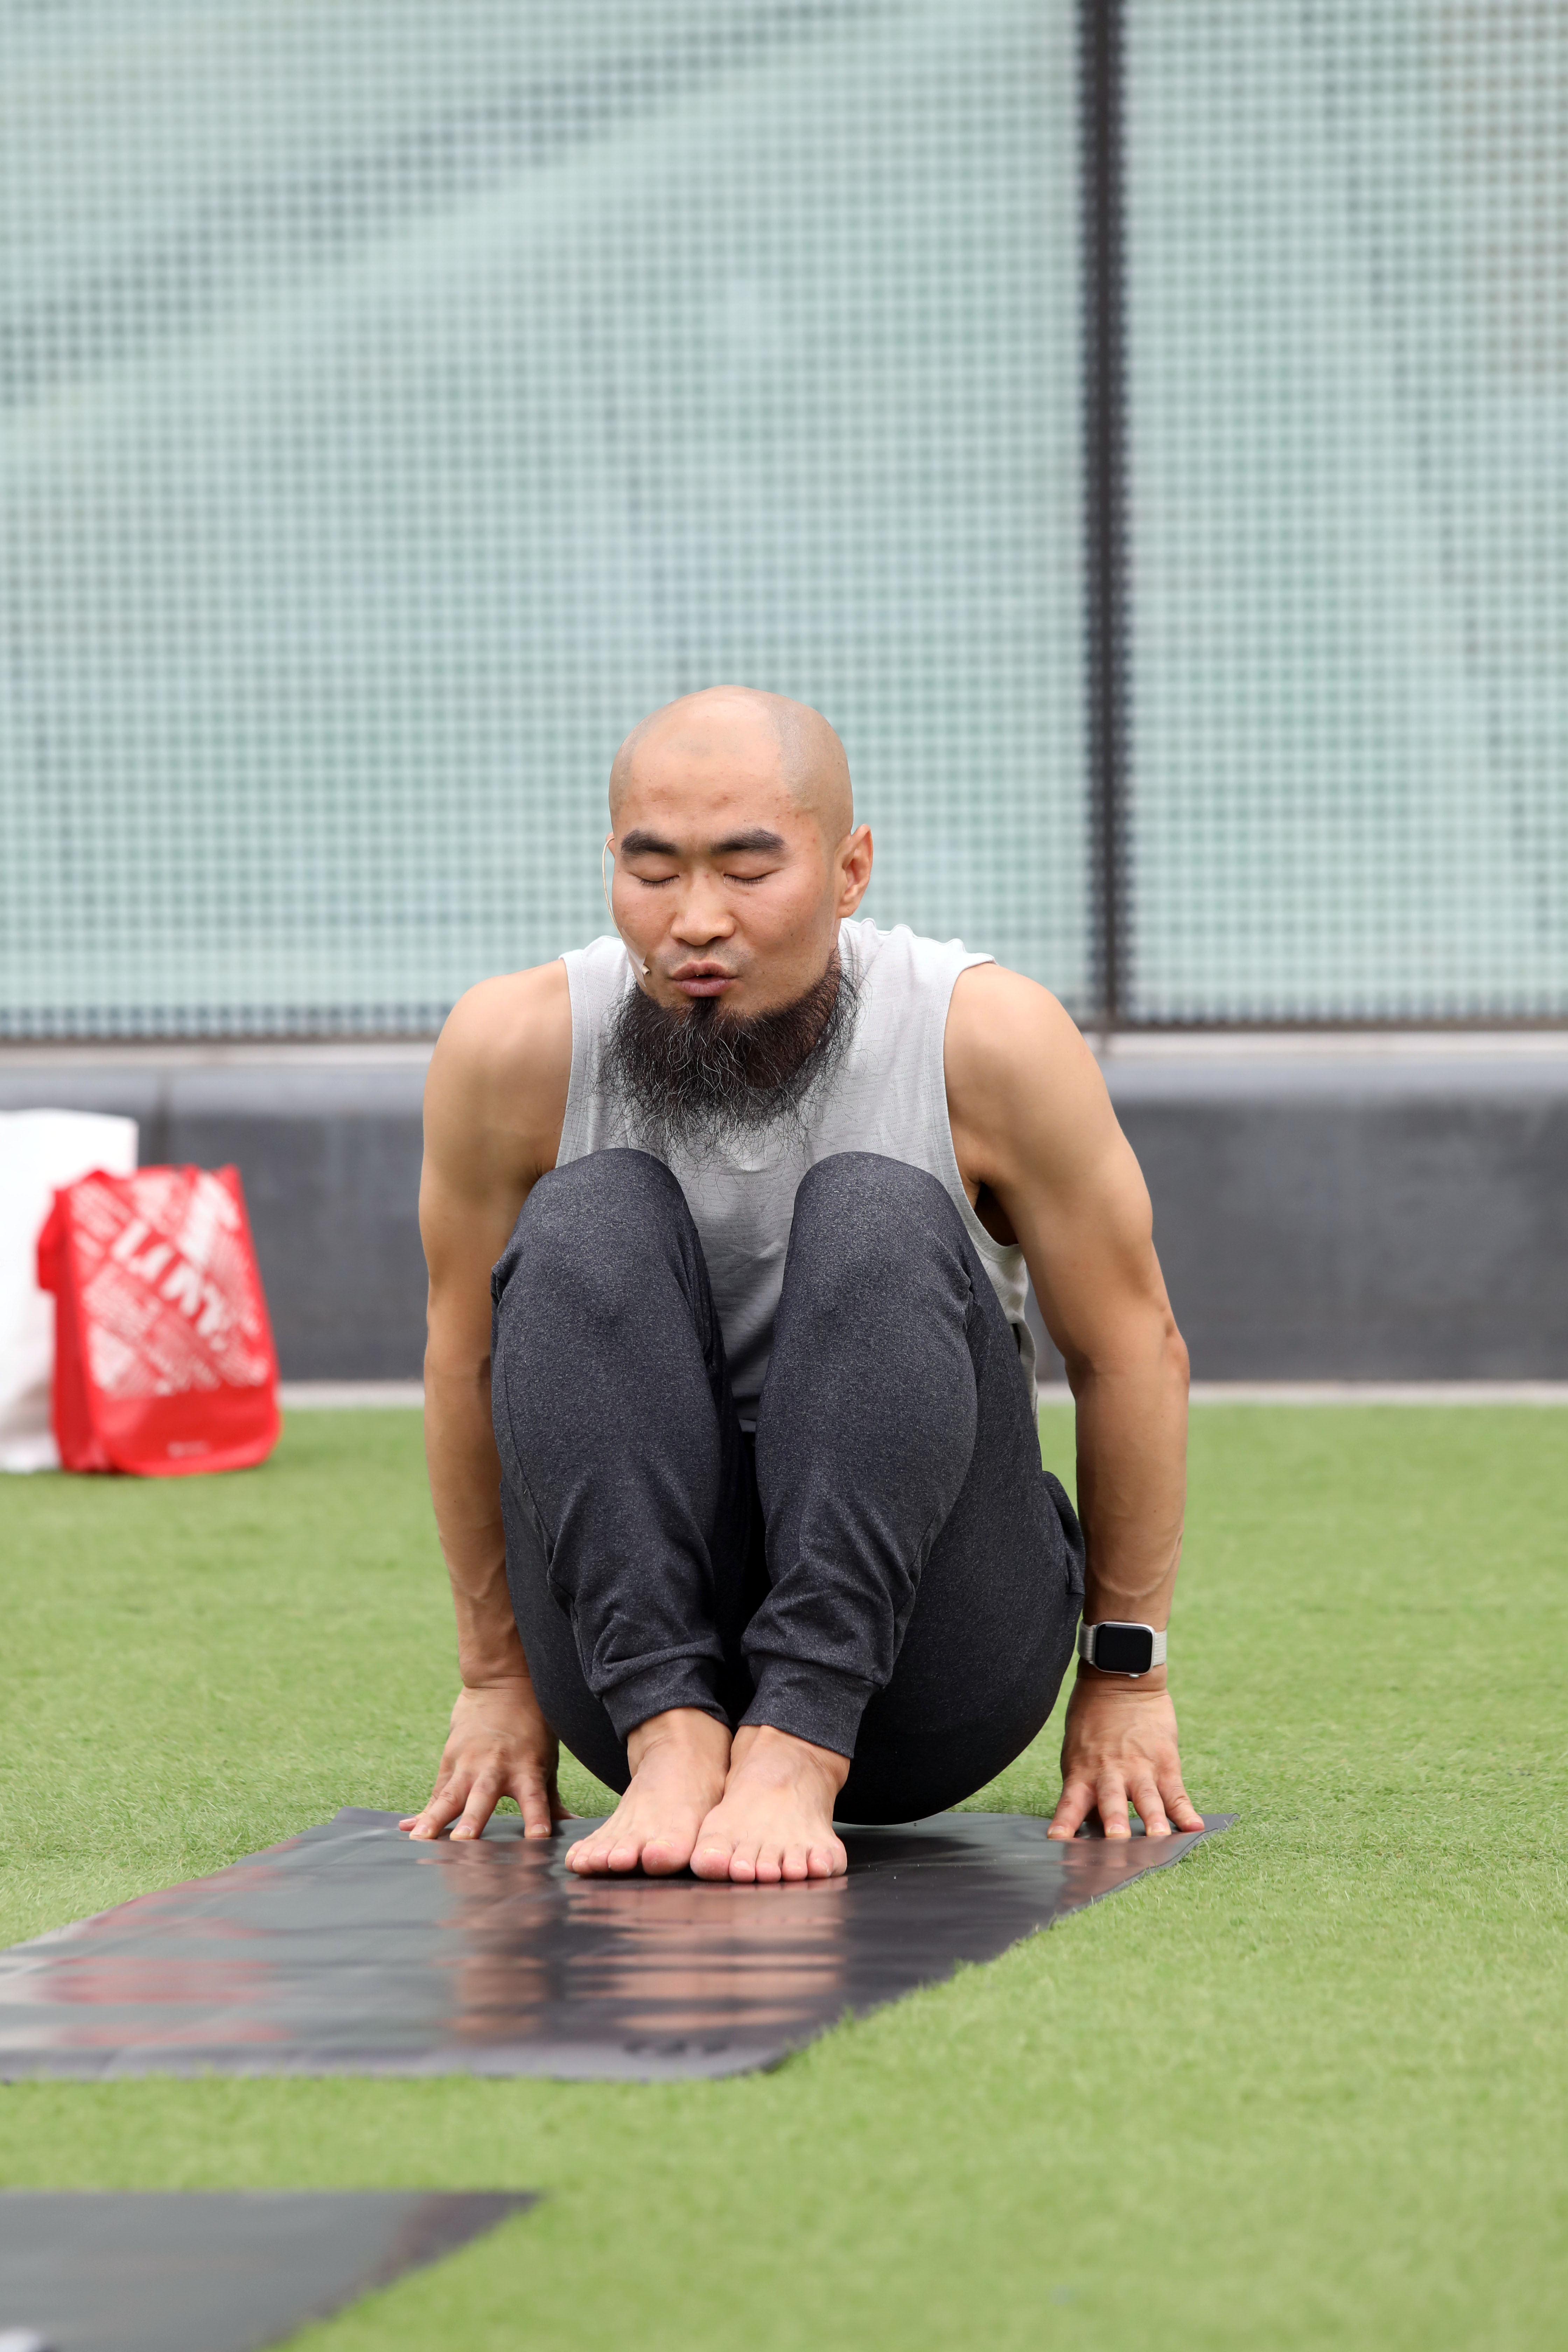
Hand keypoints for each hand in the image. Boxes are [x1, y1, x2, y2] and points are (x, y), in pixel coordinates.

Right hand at [400, 1678, 570, 1841]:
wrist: (504, 1682)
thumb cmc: (533, 1725)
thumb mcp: (548, 1759)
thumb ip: (552, 1800)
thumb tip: (574, 1830)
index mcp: (527, 1768)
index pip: (536, 1799)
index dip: (536, 1819)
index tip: (537, 1840)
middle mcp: (497, 1767)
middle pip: (483, 1797)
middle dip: (472, 1821)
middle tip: (463, 1843)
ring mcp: (469, 1763)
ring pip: (450, 1795)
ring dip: (435, 1818)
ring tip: (420, 1839)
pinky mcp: (450, 1759)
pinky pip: (436, 1791)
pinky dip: (422, 1812)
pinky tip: (406, 1829)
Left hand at [1046, 1670, 1202, 1840]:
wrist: (1119, 1681)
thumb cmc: (1091, 1721)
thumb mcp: (1077, 1753)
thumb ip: (1084, 1787)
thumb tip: (1087, 1825)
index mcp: (1082, 1772)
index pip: (1070, 1803)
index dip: (1064, 1823)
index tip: (1057, 1841)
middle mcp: (1109, 1773)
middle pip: (1111, 1801)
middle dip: (1114, 1821)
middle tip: (1116, 1840)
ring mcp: (1139, 1768)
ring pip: (1147, 1798)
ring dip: (1152, 1818)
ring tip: (1159, 1837)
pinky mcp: (1164, 1762)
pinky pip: (1175, 1792)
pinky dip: (1185, 1810)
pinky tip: (1194, 1826)